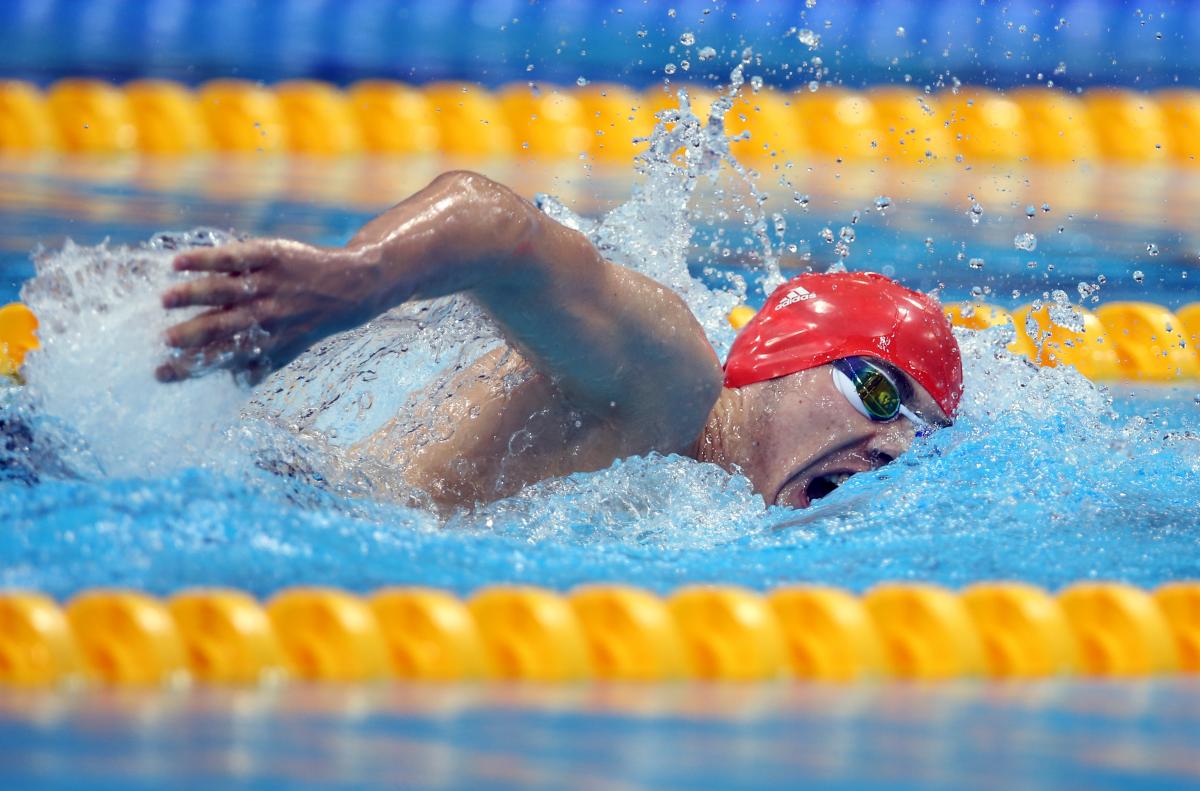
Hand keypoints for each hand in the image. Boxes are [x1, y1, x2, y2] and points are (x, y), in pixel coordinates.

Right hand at [157, 239, 378, 383]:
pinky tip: (177, 263)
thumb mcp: (291, 347)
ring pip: (225, 290)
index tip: (161, 374)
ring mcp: (268, 283)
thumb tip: (232, 383)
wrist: (351, 287)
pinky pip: (233, 258)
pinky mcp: (269, 255)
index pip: (223, 357)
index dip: (193, 367)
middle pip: (223, 327)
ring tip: (165, 301)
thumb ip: (262, 364)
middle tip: (163, 341)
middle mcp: (266, 314)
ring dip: (194, 295)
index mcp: (266, 341)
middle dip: (192, 335)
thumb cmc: (309, 320)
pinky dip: (205, 260)